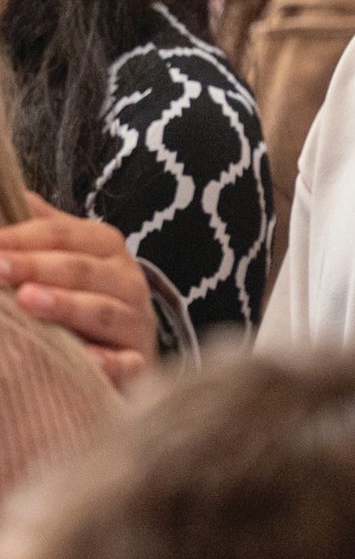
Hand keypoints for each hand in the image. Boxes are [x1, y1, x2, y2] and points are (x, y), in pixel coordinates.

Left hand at [0, 194, 157, 387]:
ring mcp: (134, 321)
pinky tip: (87, 360)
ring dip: (65, 306)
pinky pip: (126, 363)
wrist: (126, 339)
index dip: (24, 237)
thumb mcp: (67, 254)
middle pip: (82, 270)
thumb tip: (13, 195)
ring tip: (27, 302)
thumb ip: (42, 229)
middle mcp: (127, 280)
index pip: (65, 235)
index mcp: (107, 247)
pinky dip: (109, 362)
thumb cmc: (84, 291)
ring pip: (102, 311)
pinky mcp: (137, 361)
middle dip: (37, 268)